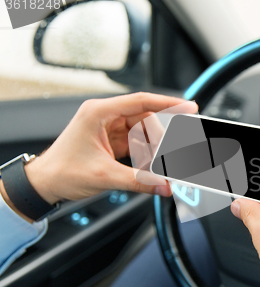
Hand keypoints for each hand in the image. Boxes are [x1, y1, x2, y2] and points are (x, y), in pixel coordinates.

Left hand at [23, 93, 196, 204]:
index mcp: (99, 113)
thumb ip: (139, 181)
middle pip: (145, 119)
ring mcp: (108, 128)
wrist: (43, 184)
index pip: (141, 101)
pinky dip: (145, 154)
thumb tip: (164, 185)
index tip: (189, 107)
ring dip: (153, 148)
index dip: (168, 103)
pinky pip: (136, 143)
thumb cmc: (62, 172)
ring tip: (160, 164)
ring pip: (142, 132)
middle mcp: (104, 116)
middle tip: (174, 151)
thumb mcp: (104, 176)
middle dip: (160, 137)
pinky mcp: (111, 141)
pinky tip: (150, 166)